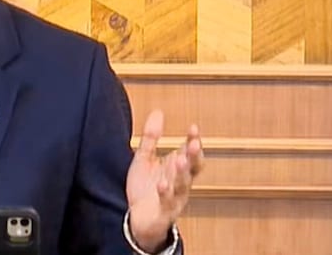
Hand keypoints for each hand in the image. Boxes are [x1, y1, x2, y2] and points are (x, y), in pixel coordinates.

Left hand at [125, 109, 203, 251]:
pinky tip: (163, 184)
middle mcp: (180, 183)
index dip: (194, 141)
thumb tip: (158, 112)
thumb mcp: (145, 158)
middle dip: (194, 156)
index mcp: (178, 169)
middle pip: (192, 168)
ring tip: (180, 160)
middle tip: (194, 143)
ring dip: (183, 173)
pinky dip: (166, 193)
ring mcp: (174, 198)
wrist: (137, 220)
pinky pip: (167, 202)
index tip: (193, 128)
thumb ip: (151, 137)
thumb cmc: (145, 188)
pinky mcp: (164, 212)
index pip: (191, 153)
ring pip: (183, 185)